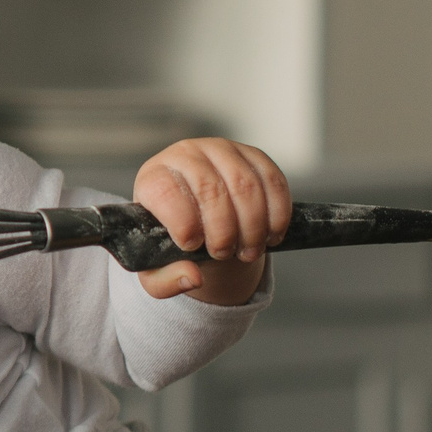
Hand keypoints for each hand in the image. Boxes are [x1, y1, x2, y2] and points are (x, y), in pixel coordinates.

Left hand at [132, 137, 289, 305]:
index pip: (167, 193)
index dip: (183, 224)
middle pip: (211, 190)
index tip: (192, 246)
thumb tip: (193, 277)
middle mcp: (185, 155)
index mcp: (154, 178)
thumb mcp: (157, 268)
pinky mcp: (252, 155)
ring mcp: (221, 150)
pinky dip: (277, 213)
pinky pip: (273, 180)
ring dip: (253, 226)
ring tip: (248, 250)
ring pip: (245, 185)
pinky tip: (271, 235)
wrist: (198, 218)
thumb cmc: (172, 239)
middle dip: (224, 231)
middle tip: (225, 254)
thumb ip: (165, 281)